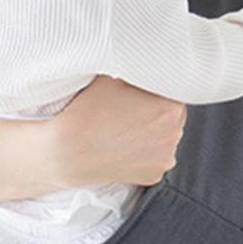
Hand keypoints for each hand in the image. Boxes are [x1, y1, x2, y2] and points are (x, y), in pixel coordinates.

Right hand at [54, 76, 185, 186]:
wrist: (67, 152)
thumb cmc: (87, 113)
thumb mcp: (113, 77)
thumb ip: (137, 72)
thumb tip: (145, 68)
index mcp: (170, 108)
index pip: (174, 90)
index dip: (156, 88)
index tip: (140, 90)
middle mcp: (174, 135)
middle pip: (172, 115)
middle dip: (156, 109)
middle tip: (130, 108)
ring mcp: (165, 158)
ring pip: (165, 137)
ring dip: (152, 131)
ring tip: (124, 128)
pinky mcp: (155, 175)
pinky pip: (155, 157)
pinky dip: (144, 151)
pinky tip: (124, 145)